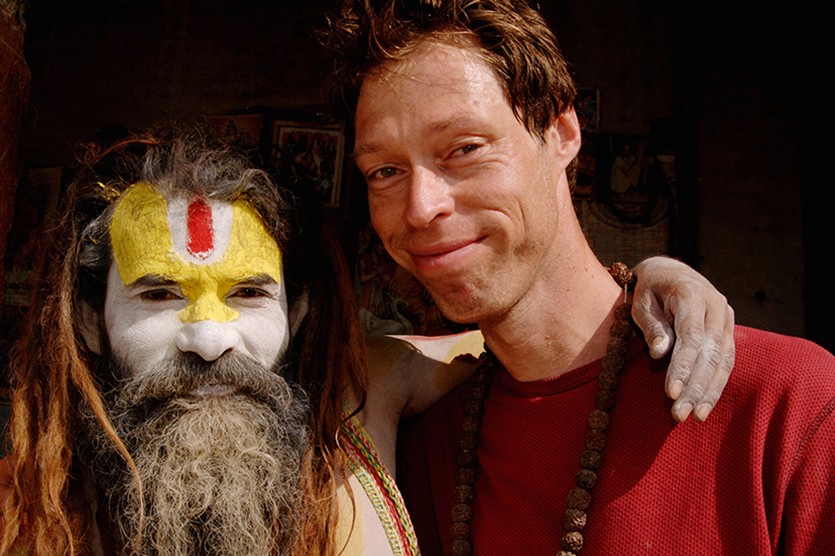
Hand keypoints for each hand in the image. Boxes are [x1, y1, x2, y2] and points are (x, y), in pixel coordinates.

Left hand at [631, 257, 734, 422]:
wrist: (668, 271)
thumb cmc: (648, 289)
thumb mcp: (641, 302)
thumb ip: (652, 326)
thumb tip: (659, 353)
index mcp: (692, 294)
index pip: (691, 337)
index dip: (682, 367)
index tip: (671, 393)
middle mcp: (716, 305)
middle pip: (710, 353)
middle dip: (696, 387)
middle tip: (681, 414)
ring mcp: (726, 318)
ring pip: (723, 360)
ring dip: (709, 391)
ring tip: (696, 417)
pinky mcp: (728, 330)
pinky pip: (726, 361)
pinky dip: (716, 384)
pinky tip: (705, 404)